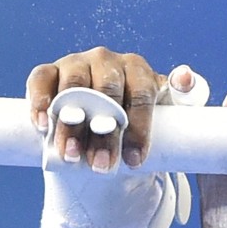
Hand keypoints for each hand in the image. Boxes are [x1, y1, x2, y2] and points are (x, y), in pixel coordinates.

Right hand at [26, 47, 207, 227]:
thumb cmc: (134, 120)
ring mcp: (76, 63)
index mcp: (138, 69)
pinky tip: (42, 126)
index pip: (142, 93)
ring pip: (74, 88)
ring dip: (71, 124)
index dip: (139, 127)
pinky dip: (40, 101)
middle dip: (105, 133)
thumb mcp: (162, 114)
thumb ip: (181, 100)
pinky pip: (41, 80)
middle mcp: (107, 60)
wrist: (99, 123)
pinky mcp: (50, 71)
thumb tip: (186, 77)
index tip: (135, 161)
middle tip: (103, 167)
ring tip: (72, 157)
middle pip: (107, 93)